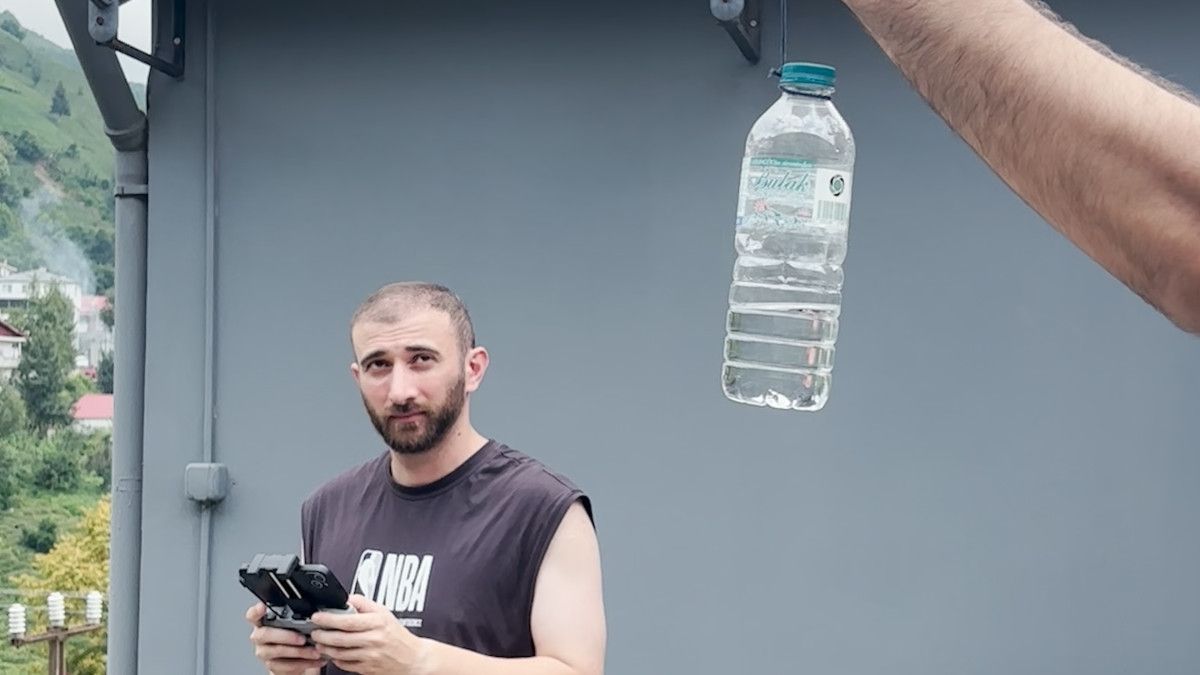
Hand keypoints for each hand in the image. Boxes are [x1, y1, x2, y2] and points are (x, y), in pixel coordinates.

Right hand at [245, 602, 325, 673]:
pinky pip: (285, 666)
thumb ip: (297, 619)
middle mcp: (260, 637)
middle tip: (302, 639)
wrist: (295, 660)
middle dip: (286, 636)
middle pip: (265, 634)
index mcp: (264, 622)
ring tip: (314, 652)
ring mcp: (264, 652)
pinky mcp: (272, 666)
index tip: (262, 607)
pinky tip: (314, 660)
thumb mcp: (295, 625)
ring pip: (276, 651)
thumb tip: (315, 615)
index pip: (253, 615)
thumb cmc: (295, 638)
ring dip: (298, 652)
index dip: (256, 611)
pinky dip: (303, 663)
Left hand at [309, 594, 430, 674]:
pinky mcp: (367, 669)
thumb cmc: (398, 636)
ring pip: (340, 653)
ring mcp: (370, 656)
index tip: (317, 616)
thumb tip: (347, 598)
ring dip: (325, 648)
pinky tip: (333, 653)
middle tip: (314, 631)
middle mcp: (373, 640)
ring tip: (320, 643)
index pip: (347, 621)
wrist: (412, 660)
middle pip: (340, 638)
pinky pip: (345, 664)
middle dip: (322, 635)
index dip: (329, 619)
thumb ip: (364, 604)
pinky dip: (335, 659)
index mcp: (377, 623)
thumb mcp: (385, 613)